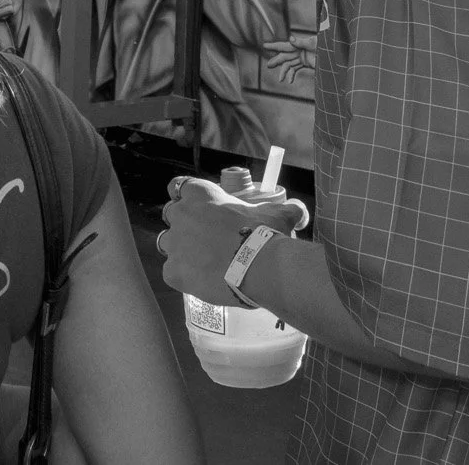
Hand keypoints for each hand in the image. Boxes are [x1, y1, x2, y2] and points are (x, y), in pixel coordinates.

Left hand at [158, 177, 310, 305]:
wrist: (258, 267)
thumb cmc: (266, 234)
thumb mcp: (279, 214)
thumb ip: (288, 209)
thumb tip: (300, 211)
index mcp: (199, 193)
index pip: (178, 186)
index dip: (186, 198)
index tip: (199, 209)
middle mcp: (180, 214)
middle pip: (172, 215)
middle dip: (184, 225)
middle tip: (205, 240)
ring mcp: (174, 244)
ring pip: (168, 244)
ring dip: (181, 250)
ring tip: (203, 262)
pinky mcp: (173, 271)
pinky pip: (172, 272)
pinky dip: (183, 277)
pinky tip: (201, 282)